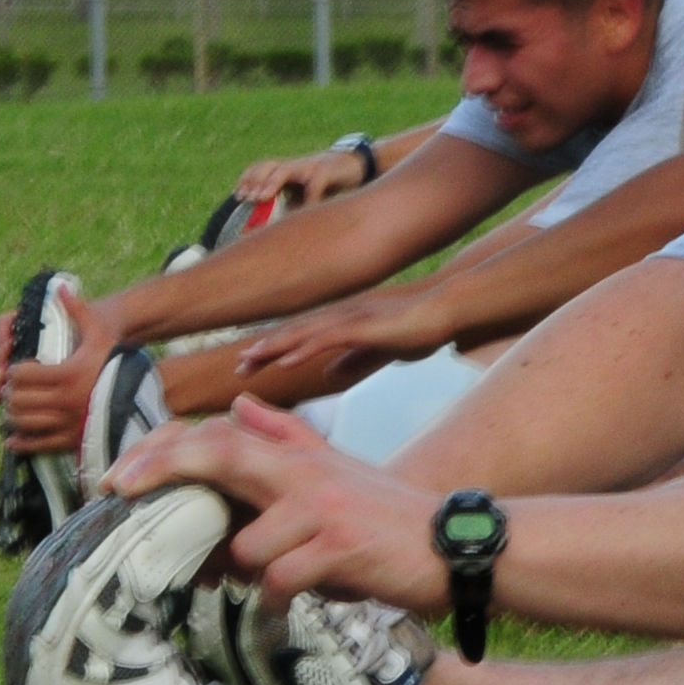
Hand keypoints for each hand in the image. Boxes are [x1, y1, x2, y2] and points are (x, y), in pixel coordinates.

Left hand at [0, 288, 104, 450]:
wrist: (140, 398)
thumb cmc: (117, 364)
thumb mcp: (100, 336)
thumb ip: (79, 311)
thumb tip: (61, 288)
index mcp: (67, 374)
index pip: (22, 374)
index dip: (13, 371)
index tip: (15, 369)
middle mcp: (65, 401)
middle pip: (18, 399)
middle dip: (10, 393)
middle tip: (10, 388)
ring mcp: (68, 423)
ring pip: (24, 422)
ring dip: (12, 415)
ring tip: (13, 407)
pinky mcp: (72, 441)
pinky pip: (37, 444)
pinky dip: (21, 442)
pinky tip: (13, 436)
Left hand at [113, 394, 448, 609]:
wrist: (456, 547)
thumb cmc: (389, 516)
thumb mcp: (336, 468)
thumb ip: (286, 436)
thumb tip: (240, 405)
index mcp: (300, 456)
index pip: (222, 436)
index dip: (167, 447)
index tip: (119, 470)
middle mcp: (307, 473)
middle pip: (221, 455)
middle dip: (163, 470)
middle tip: (116, 490)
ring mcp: (323, 509)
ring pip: (247, 545)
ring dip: (245, 574)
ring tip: (268, 584)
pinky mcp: (341, 548)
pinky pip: (279, 581)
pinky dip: (277, 601)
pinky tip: (293, 603)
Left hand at [227, 293, 425, 403]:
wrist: (445, 310)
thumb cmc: (418, 328)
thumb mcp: (379, 350)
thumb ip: (353, 360)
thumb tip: (329, 374)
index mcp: (342, 324)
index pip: (300, 338)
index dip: (274, 350)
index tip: (250, 366)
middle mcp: (340, 317)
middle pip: (294, 333)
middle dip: (264, 349)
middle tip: (238, 367)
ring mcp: (350, 319)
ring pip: (303, 334)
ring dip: (275, 347)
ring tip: (250, 360)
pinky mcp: (363, 326)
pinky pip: (328, 339)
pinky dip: (305, 349)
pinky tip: (287, 360)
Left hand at [234, 145, 366, 209]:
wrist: (356, 164)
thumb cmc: (327, 183)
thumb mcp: (305, 196)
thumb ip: (291, 208)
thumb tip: (273, 232)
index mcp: (287, 171)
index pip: (261, 169)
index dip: (247, 180)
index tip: (238, 196)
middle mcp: (295, 166)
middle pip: (268, 166)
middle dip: (254, 181)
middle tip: (247, 198)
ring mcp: (310, 166)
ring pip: (285, 169)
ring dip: (271, 182)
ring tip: (262, 198)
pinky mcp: (327, 171)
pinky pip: (314, 184)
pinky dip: (309, 199)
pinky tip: (306, 211)